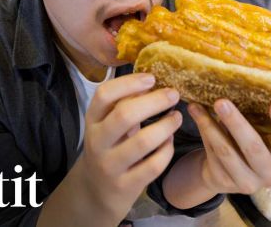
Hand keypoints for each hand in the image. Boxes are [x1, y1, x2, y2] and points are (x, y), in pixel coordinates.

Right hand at [77, 73, 181, 222]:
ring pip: (143, 142)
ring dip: (166, 126)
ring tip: (177, 117)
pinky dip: (167, 150)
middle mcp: (98, 142)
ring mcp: (110, 165)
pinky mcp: (126, 185)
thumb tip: (149, 79)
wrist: (96, 191)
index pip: (104, 94)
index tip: (152, 78)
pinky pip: (153, 165)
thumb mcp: (108, 124)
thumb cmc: (110, 147)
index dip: (129, 83)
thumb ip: (124, 103)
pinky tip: (170, 141)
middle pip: (125, 115)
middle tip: (173, 94)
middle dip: (154, 102)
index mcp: (92, 120)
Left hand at [187, 100, 270, 194]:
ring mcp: (247, 182)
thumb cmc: (248, 143)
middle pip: (254, 148)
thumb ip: (257, 117)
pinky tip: (195, 113)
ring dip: (209, 125)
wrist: (225, 173)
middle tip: (221, 102)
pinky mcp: (224, 182)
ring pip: (226, 151)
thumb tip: (242, 83)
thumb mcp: (259, 132)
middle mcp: (270, 173)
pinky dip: (203, 131)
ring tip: (197, 106)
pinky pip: (211, 153)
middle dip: (236, 123)